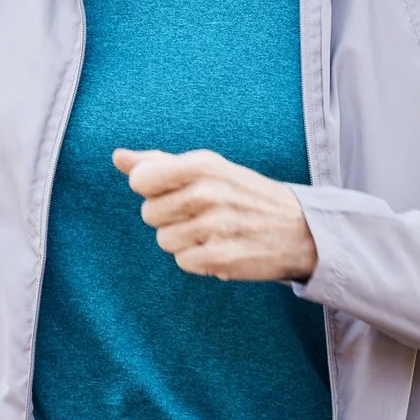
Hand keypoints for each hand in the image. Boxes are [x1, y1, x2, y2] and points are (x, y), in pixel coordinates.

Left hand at [114, 148, 317, 281]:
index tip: (173, 191)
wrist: (300, 229)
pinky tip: (219, 249)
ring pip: (164, 240)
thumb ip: (159, 162)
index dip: (152, 190)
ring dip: (184, 241)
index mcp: (202, 165)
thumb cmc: (244, 195)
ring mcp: (214, 226)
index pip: (141, 180)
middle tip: (201, 214)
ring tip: (212, 232)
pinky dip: (197, 259)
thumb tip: (118, 157)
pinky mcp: (221, 257)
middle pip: (149, 214)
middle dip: (170, 218)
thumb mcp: (208, 168)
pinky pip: (183, 261)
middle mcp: (207, 192)